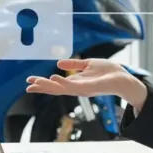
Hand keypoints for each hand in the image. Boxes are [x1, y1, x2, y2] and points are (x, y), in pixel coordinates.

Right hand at [26, 58, 148, 108]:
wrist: (124, 78)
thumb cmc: (109, 72)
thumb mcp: (89, 64)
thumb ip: (74, 65)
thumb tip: (58, 63)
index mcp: (76, 82)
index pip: (57, 84)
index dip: (44, 83)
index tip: (30, 81)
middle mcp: (77, 88)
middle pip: (56, 89)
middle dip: (42, 87)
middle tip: (28, 86)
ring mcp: (82, 89)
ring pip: (61, 89)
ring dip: (48, 85)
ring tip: (35, 82)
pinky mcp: (88, 87)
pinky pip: (72, 86)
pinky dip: (62, 82)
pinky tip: (53, 77)